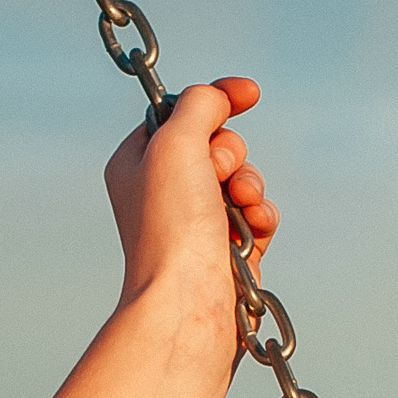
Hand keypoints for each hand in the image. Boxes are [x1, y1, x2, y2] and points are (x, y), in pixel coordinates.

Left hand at [103, 77, 279, 320]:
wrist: (187, 304)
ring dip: (249, 185)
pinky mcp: (227, 250)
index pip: (179, 114)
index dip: (215, 101)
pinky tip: (252, 229)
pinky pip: (258, 214)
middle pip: (218, 144)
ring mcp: (196, 222)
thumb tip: (220, 97)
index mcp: (136, 163)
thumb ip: (199, 105)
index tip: (248, 93)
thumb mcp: (175, 143)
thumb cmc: (170, 227)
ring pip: (243, 179)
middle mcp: (163, 191)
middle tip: (217, 176)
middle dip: (230, 155)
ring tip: (239, 206)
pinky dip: (260, 216)